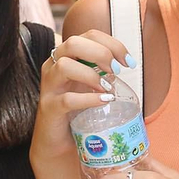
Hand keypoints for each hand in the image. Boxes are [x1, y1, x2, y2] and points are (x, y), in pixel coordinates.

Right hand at [33, 30, 130, 165]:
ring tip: (107, 88)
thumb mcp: (91, 86)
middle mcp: (53, 66)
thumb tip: (126, 64)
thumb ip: (104, 73)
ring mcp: (49, 87)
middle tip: (117, 70)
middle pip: (73, 43)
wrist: (58, 142)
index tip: (129, 61)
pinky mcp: (49, 108)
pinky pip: (67, 99)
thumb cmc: (77, 110)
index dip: (112, 44)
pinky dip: (88, 99)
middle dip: (101, 53)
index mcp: (66, 57)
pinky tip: (103, 102)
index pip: (89, 36)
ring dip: (91, 75)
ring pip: (64, 66)